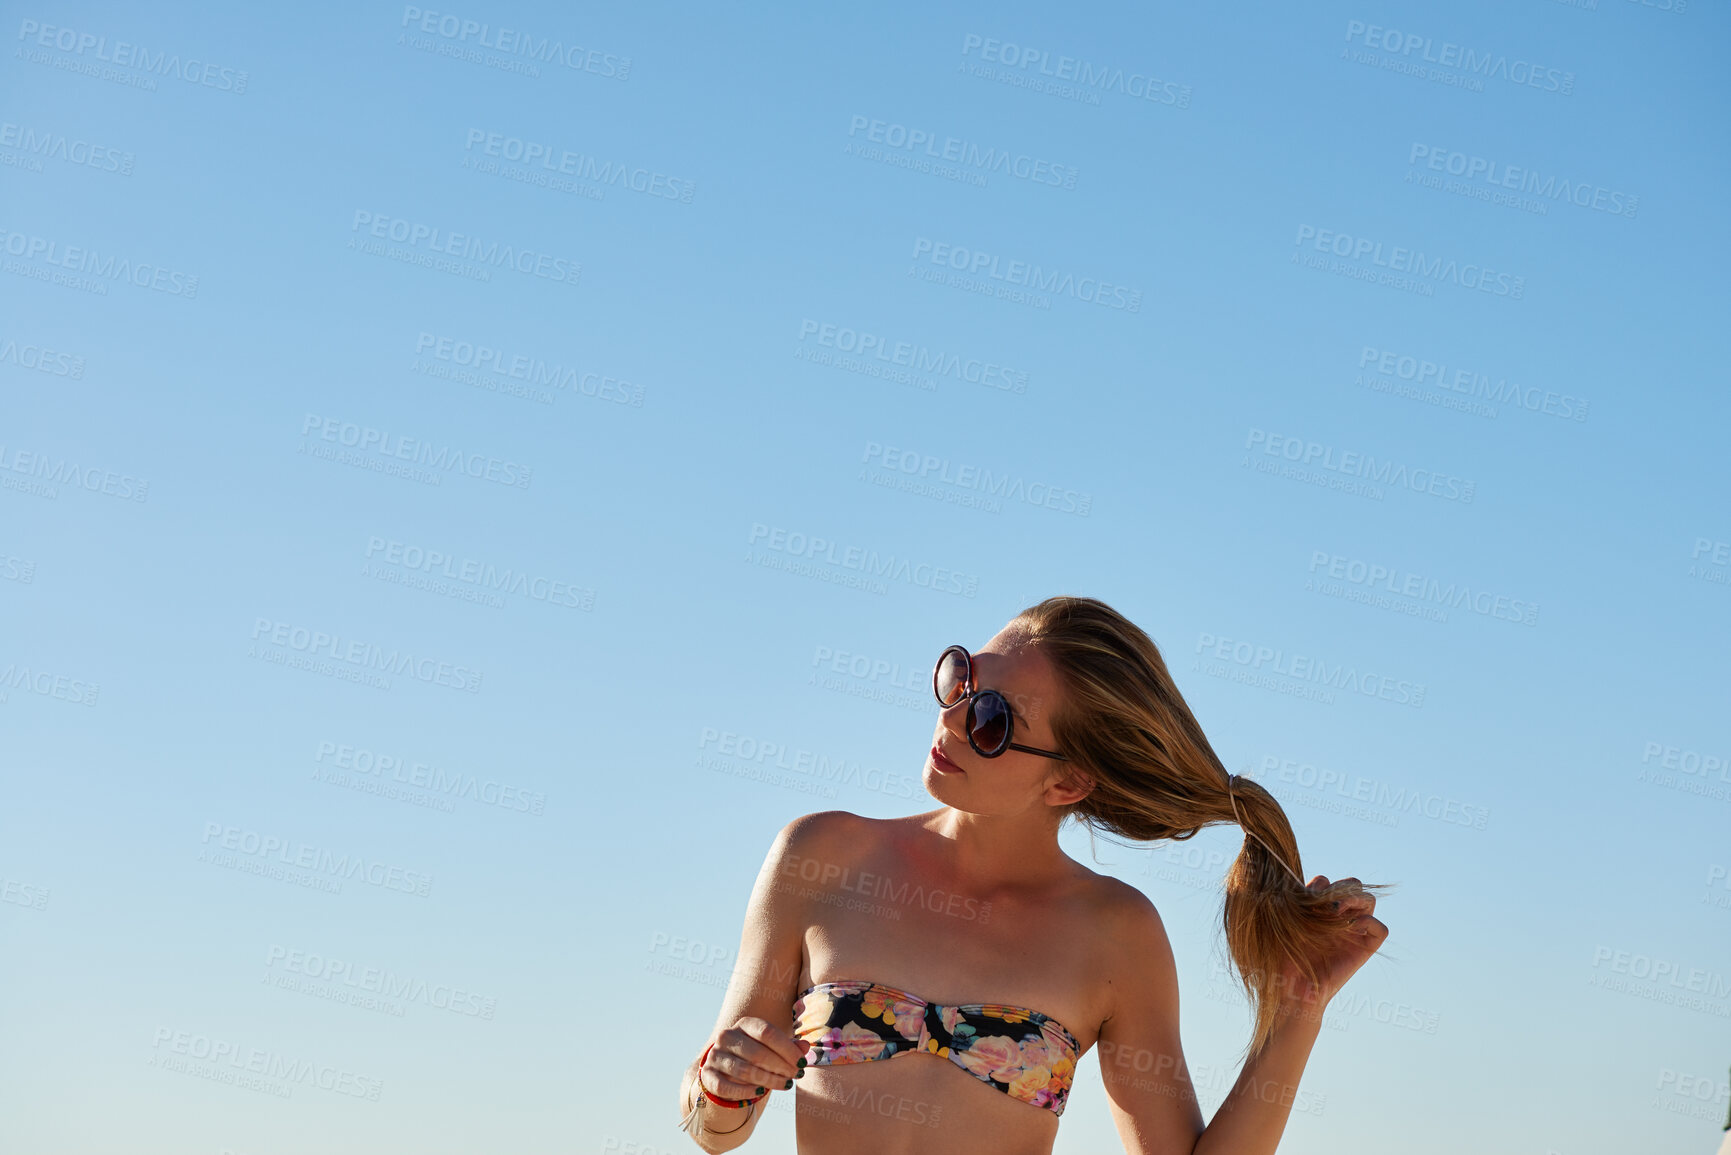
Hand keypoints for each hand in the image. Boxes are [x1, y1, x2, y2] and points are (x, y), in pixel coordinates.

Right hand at [698, 1016, 811, 1101]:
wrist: (725, 1067)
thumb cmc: (755, 1053)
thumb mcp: (772, 1046)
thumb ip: (789, 1046)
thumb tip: (805, 1047)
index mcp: (744, 1024)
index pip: (767, 1032)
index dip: (787, 1048)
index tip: (801, 1062)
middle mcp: (727, 1036)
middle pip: (757, 1052)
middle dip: (780, 1066)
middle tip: (796, 1075)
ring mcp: (715, 1055)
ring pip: (744, 1070)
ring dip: (769, 1080)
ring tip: (785, 1085)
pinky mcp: (707, 1075)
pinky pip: (726, 1086)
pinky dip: (746, 1091)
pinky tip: (762, 1093)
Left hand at [1272, 875, 1388, 1017]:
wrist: (1290, 987)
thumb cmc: (1281, 956)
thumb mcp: (1284, 922)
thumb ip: (1296, 899)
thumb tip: (1302, 880)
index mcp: (1318, 910)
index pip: (1328, 882)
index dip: (1320, 883)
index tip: (1307, 896)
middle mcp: (1338, 918)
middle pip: (1353, 885)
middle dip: (1341, 886)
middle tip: (1327, 901)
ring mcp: (1353, 932)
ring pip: (1369, 900)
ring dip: (1355, 898)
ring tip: (1337, 909)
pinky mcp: (1364, 950)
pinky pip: (1381, 929)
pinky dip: (1369, 923)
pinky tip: (1349, 928)